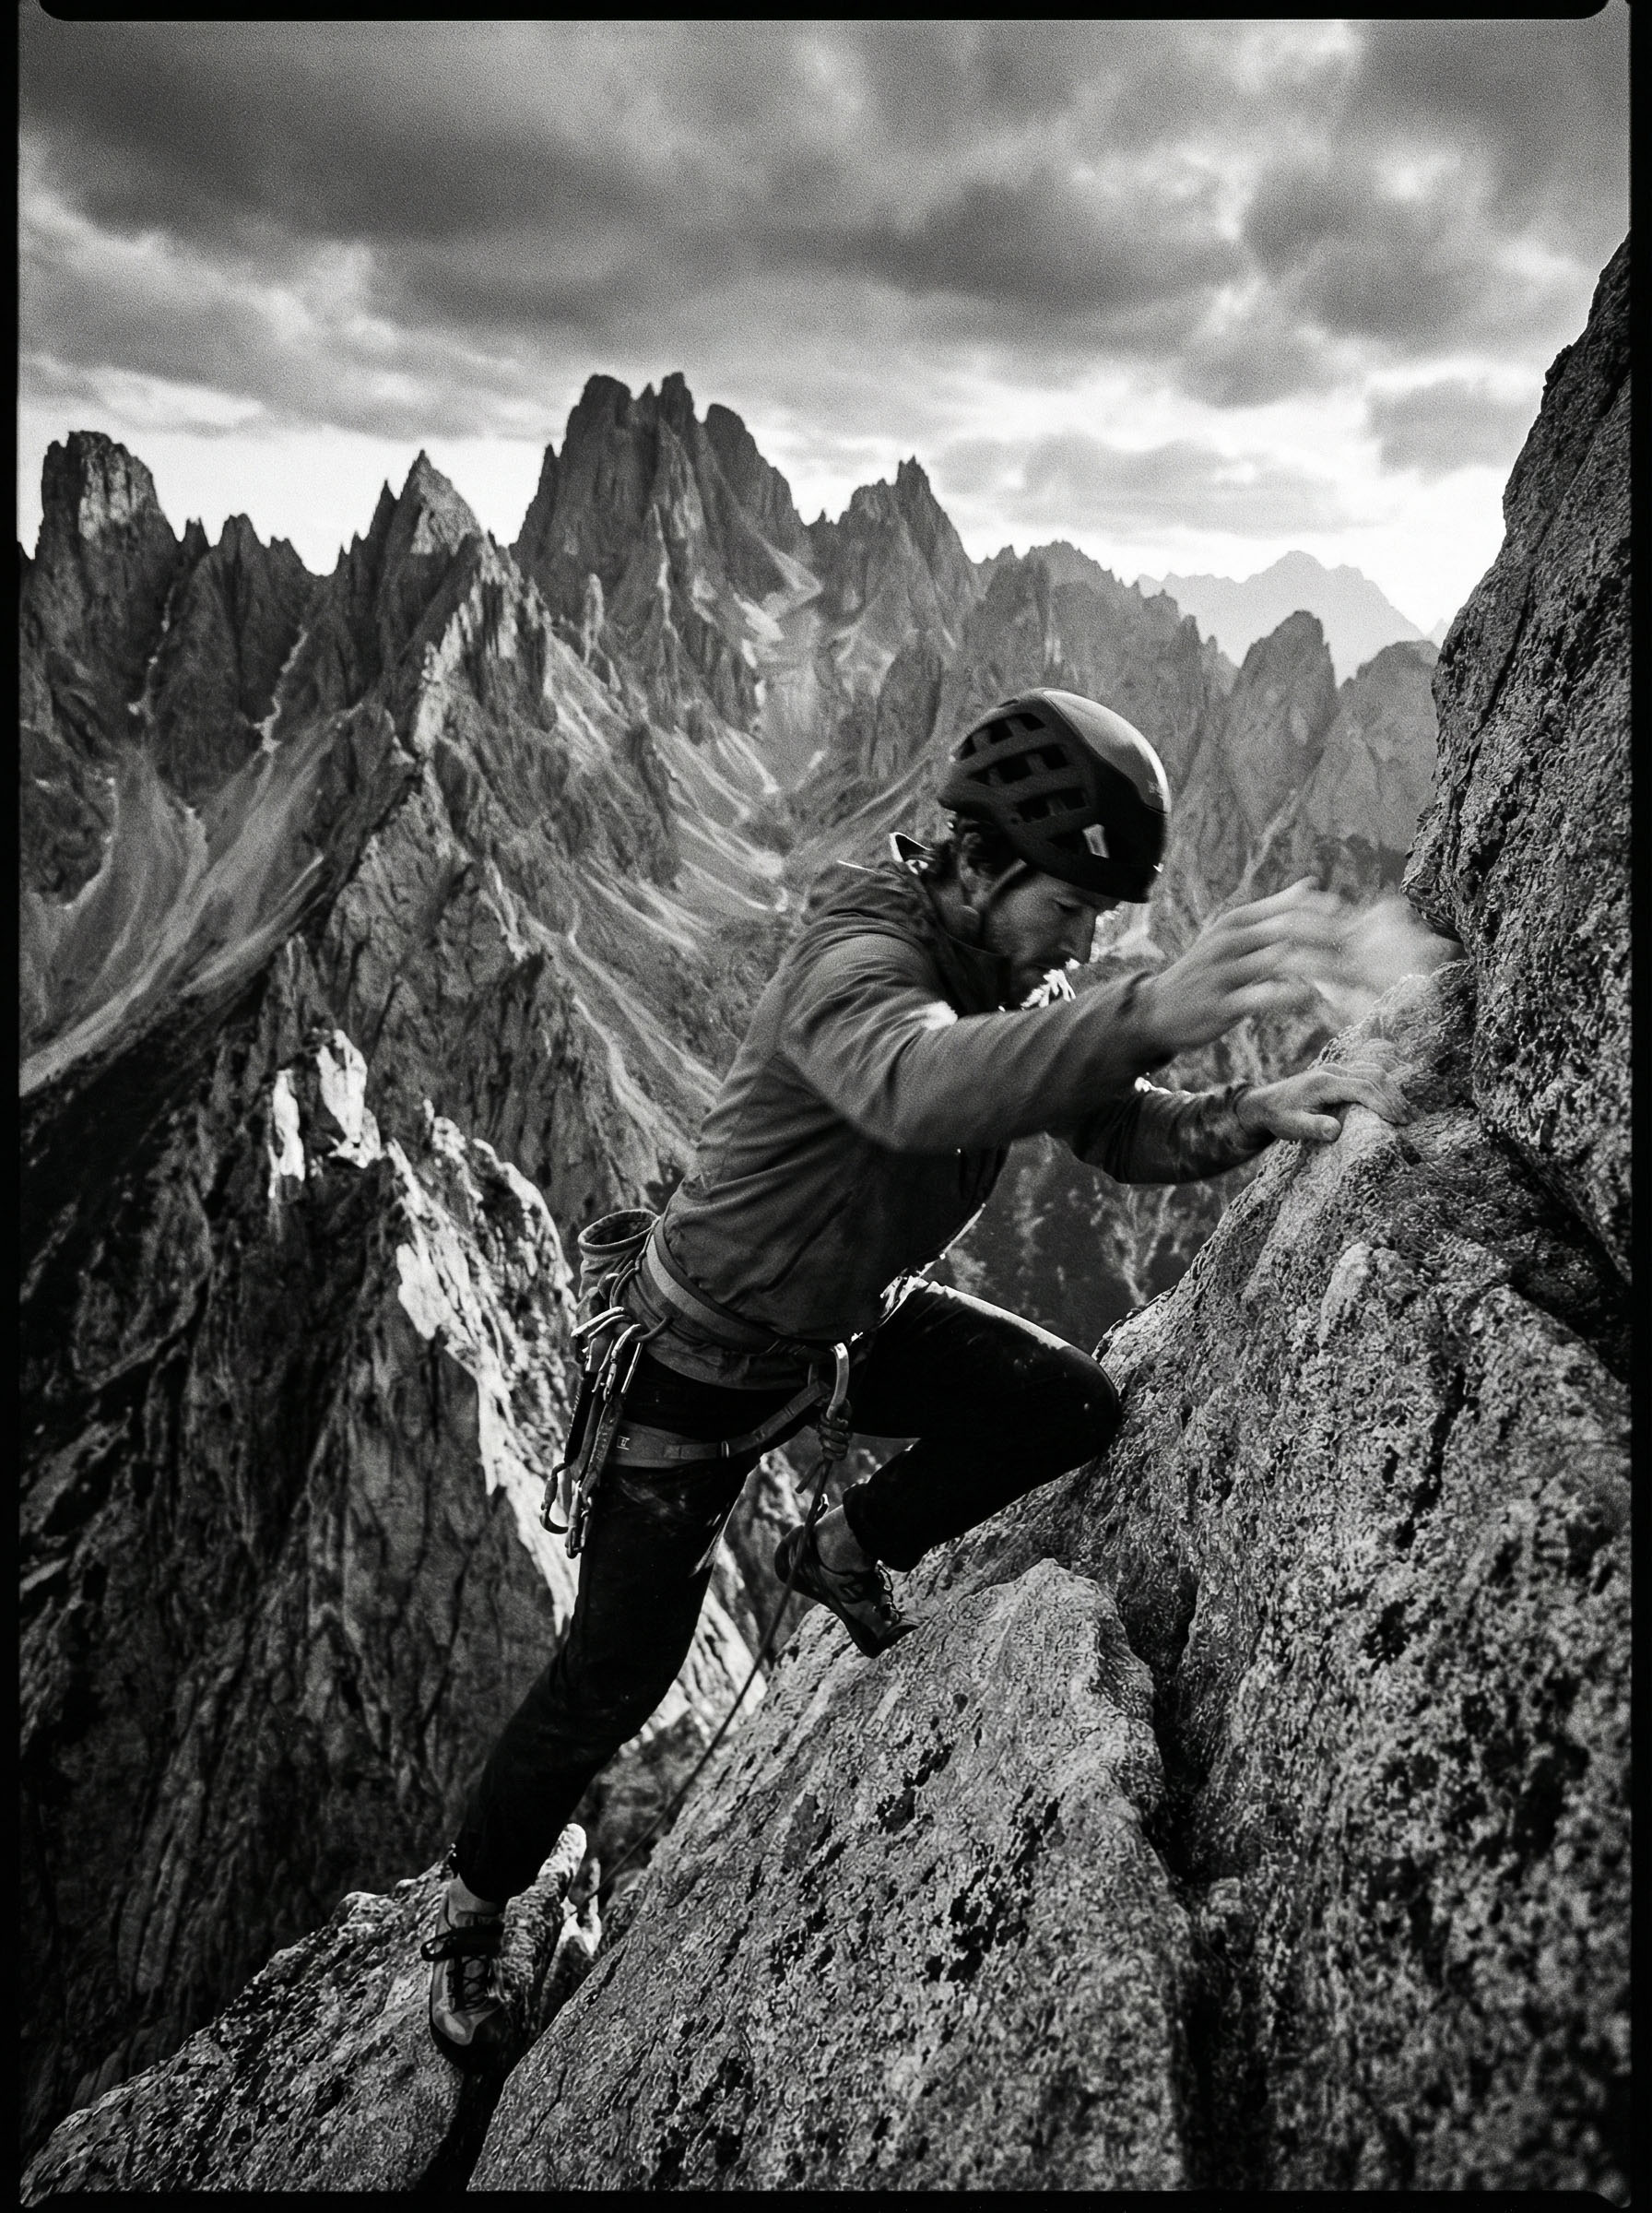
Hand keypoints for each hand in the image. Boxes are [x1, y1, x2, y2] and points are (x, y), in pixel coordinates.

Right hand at [1137, 880, 1349, 1058]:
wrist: (1157, 1009)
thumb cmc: (1206, 971)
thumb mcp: (1234, 934)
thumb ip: (1274, 910)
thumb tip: (1311, 883)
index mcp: (1236, 921)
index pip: (1289, 906)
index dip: (1325, 912)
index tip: (1355, 923)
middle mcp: (1228, 941)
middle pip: (1288, 929)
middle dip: (1328, 938)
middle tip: (1359, 950)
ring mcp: (1222, 972)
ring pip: (1278, 961)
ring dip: (1314, 969)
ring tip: (1343, 977)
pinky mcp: (1220, 1004)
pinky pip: (1261, 997)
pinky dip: (1290, 996)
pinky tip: (1309, 998)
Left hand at [1236, 1057, 1412, 1143]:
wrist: (1265, 1103)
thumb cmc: (1279, 1116)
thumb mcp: (1292, 1126)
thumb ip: (1313, 1128)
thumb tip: (1335, 1131)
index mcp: (1324, 1082)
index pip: (1363, 1087)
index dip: (1382, 1103)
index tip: (1397, 1121)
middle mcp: (1333, 1070)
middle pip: (1374, 1076)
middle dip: (1393, 1097)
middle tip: (1408, 1120)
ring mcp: (1337, 1069)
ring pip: (1373, 1071)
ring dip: (1392, 1090)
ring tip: (1406, 1113)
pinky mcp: (1339, 1073)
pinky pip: (1367, 1073)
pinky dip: (1384, 1085)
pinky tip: (1392, 1101)